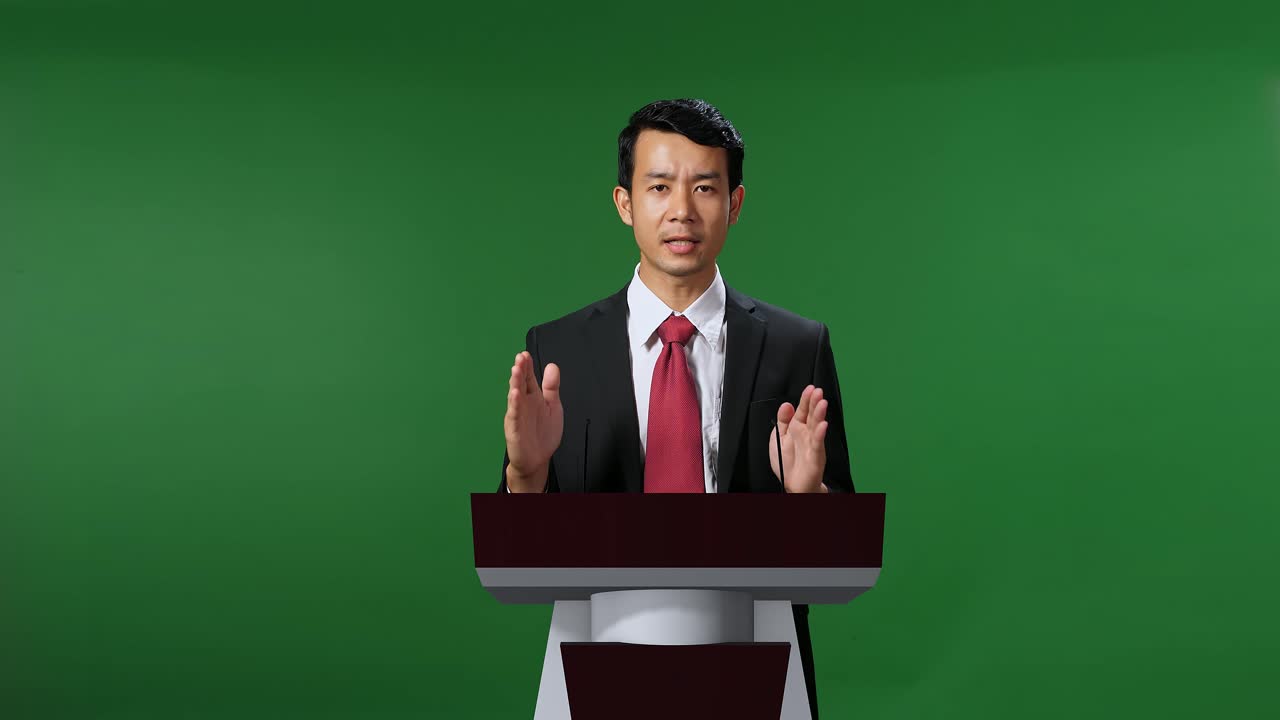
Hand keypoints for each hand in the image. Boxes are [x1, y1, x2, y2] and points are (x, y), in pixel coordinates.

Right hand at [504, 351, 561, 491]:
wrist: (537, 459)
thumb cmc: (543, 434)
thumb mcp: (553, 406)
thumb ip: (552, 387)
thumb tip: (553, 366)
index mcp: (533, 397)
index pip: (529, 378)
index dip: (527, 366)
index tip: (526, 354)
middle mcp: (523, 404)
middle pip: (520, 384)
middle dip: (520, 370)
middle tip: (520, 357)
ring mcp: (518, 415)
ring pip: (515, 396)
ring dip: (515, 383)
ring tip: (516, 370)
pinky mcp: (515, 429)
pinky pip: (515, 415)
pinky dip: (515, 405)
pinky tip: (515, 394)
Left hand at [769, 385, 829, 492]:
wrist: (792, 484)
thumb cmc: (787, 463)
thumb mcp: (777, 438)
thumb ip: (782, 421)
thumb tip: (786, 404)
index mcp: (796, 428)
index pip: (802, 410)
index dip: (805, 399)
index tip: (809, 388)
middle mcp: (806, 433)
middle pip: (811, 415)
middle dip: (814, 403)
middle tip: (818, 391)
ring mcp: (812, 443)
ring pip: (817, 426)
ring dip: (820, 414)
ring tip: (822, 403)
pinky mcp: (816, 455)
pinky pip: (818, 443)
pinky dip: (820, 434)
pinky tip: (823, 425)